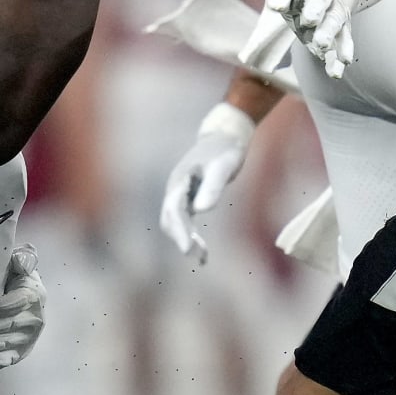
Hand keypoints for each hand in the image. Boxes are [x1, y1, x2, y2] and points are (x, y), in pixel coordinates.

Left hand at [0, 244, 45, 369]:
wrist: (22, 296)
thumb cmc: (13, 277)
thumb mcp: (17, 263)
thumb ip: (21, 258)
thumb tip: (23, 256)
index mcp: (34, 294)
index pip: (16, 303)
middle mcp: (36, 318)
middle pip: (9, 325)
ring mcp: (30, 338)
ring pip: (6, 344)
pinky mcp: (22, 352)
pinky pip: (7, 359)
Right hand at [160, 102, 254, 263]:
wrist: (224, 137)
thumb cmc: (225, 150)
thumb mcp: (223, 166)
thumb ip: (213, 186)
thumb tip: (202, 210)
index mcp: (180, 179)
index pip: (175, 209)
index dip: (180, 230)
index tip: (187, 249)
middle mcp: (175, 188)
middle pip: (169, 219)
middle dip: (181, 238)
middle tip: (200, 256)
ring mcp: (179, 193)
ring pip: (173, 222)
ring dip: (184, 239)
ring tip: (203, 257)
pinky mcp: (187, 198)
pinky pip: (182, 220)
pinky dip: (189, 235)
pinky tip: (203, 251)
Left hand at [264, 0, 358, 78]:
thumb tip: (276, 5)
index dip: (315, 9)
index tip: (309, 20)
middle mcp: (331, 6)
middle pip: (332, 18)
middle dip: (327, 31)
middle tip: (320, 43)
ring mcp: (335, 20)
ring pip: (339, 34)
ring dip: (335, 48)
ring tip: (329, 61)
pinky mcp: (337, 34)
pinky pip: (342, 46)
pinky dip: (339, 59)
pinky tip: (336, 72)